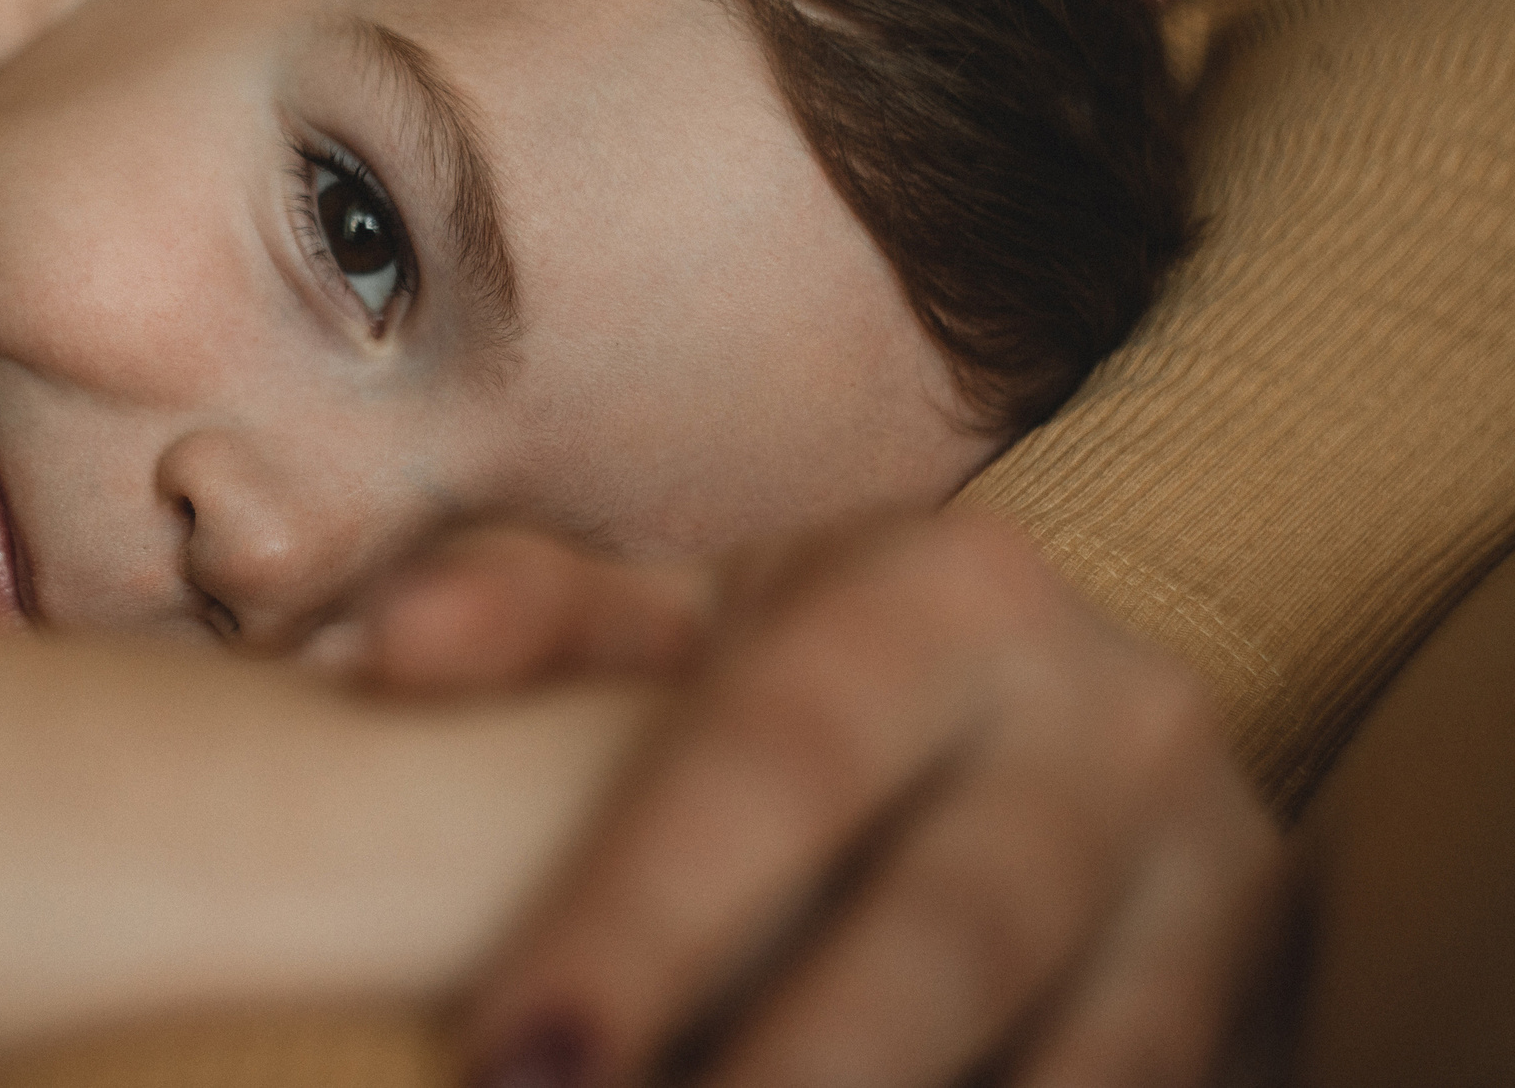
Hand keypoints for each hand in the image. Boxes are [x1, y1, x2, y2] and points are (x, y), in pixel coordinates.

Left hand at [350, 511, 1284, 1086]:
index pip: (772, 762)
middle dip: (784, 1069)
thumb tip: (376, 650)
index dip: (643, 919)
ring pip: (1076, 1054)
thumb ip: (539, 619)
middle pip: (940, 931)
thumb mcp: (687, 621)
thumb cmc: (816, 680)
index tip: (509, 1058)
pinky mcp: (1254, 987)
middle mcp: (1107, 708)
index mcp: (943, 590)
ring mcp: (1213, 861)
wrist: (1065, 716)